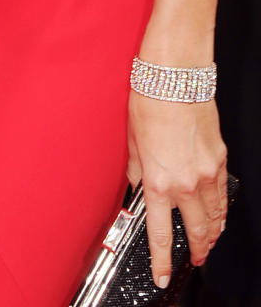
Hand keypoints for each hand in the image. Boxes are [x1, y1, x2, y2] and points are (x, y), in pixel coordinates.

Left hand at [127, 93, 226, 287]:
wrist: (175, 79)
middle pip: (196, 231)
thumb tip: (137, 184)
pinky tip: (219, 213)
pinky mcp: (220, 160)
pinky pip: (223, 194)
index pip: (160, 234)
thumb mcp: (132, 140)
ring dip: (213, 234)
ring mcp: (206, 174)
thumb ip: (137, 169)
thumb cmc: (149, 101)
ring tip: (210, 242)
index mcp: (157, 181)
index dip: (161, 261)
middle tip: (196, 259)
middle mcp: (184, 183)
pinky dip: (222, 209)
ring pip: (215, 217)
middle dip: (197, 250)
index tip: (161, 275)